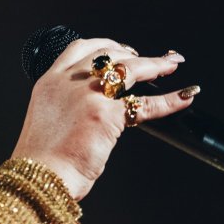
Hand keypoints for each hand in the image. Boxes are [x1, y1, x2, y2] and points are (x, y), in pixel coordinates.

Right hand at [11, 38, 196, 199]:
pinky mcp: (107, 115)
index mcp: (50, 82)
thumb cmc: (41, 159)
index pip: (81, 49)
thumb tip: (89, 110)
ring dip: (155, 65)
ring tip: (171, 65)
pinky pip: (147, 104)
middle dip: (133, 53)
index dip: (106, 45)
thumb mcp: (46, 120)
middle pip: (108, 53)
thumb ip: (66, 106)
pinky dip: (170, 100)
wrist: (39, 177)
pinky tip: (185, 95)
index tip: (121, 49)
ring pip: (130, 69)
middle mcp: (68, 82)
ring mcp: (89, 95)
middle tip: (150, 61)